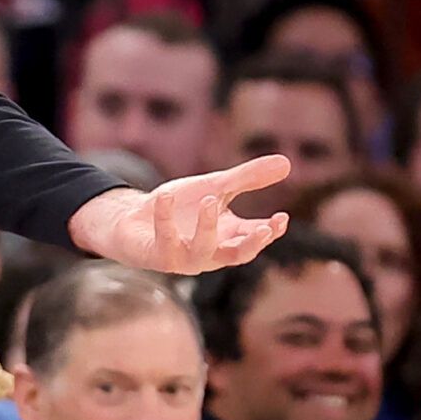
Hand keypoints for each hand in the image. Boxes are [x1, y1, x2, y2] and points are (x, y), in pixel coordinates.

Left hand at [68, 155, 291, 273]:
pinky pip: (164, 238)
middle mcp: (209, 252)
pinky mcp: (157, 256)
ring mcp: (183, 257)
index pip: (254, 239)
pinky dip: (165, 216)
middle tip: (262, 227)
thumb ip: (247, 178)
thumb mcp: (214, 187)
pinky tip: (164, 196)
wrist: (133, 219)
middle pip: (236, 255)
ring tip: (209, 200)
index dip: (270, 232)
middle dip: (251, 243)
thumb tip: (287, 162)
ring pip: (201, 251)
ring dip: (207, 227)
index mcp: (227, 238)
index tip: (281, 217)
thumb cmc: (179, 207)